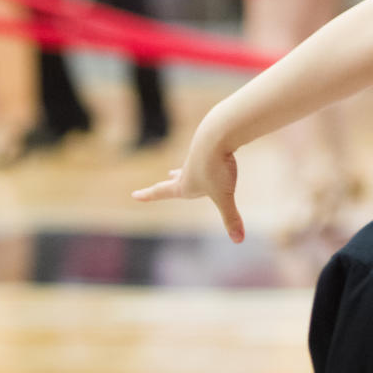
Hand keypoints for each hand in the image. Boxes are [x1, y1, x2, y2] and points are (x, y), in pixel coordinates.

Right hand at [132, 111, 244, 241]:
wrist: (218, 133)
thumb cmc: (217, 166)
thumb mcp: (224, 196)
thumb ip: (231, 217)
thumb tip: (238, 240)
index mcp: (184, 184)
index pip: (162, 192)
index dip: (148, 196)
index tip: (134, 195)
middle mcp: (188, 170)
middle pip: (173, 180)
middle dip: (164, 185)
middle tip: (155, 187)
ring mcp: (197, 156)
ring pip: (187, 166)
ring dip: (181, 171)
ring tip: (174, 172)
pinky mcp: (208, 146)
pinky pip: (203, 155)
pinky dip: (201, 158)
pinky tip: (206, 155)